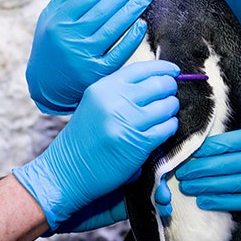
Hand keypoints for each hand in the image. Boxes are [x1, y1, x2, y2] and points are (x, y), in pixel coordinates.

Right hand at [14, 61, 179, 229]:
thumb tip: (156, 78)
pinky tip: (164, 129)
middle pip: (158, 84)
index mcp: (103, 87)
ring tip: (167, 113)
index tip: (174, 71)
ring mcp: (125, 122)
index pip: (141, 68)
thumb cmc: (83, 138)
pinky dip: (170, 127)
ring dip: (171, 109)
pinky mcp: (137, 144)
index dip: (163, 68)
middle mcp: (114, 101)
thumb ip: (120, 90)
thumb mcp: (95, 104)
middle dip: (170, 89)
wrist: (66, 171)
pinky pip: (166, 128)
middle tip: (171, 94)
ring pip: (166, 106)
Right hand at [26, 0, 153, 113]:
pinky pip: (118, 53)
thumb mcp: (49, 19)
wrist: (45, 85)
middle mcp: (71, 37)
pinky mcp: (96, 74)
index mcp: (60, 21)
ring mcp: (84, 56)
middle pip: (104, 10)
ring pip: (113, 29)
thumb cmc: (49, 46)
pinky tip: (142, 25)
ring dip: (132, 10)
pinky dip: (131, 39)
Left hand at [176, 74, 240, 210]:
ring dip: (205, 185)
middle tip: (179, 170)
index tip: (190, 151)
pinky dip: (221, 201)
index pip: (230, 143)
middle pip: (225, 164)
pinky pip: (240, 201)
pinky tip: (204, 200)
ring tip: (185, 186)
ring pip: (229, 183)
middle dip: (199, 169)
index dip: (207, 149)